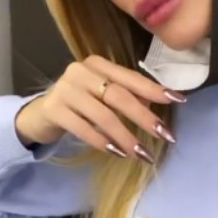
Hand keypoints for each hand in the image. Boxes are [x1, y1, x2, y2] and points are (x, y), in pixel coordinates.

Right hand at [15, 56, 184, 162]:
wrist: (40, 115)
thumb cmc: (79, 105)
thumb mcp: (102, 96)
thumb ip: (127, 97)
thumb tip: (156, 106)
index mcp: (97, 64)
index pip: (130, 77)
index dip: (154, 89)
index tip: (178, 100)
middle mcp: (80, 71)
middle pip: (119, 96)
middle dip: (144, 117)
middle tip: (164, 135)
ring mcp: (64, 89)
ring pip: (103, 114)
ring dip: (125, 136)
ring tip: (141, 153)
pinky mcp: (53, 109)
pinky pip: (83, 128)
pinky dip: (102, 141)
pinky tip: (116, 152)